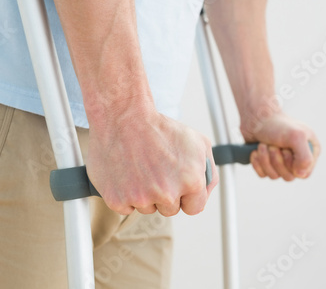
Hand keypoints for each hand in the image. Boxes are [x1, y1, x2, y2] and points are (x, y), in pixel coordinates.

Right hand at [86, 106, 218, 216]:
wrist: (122, 117)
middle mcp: (167, 193)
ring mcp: (140, 198)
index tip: (176, 183)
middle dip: (164, 193)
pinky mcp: (117, 199)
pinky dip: (124, 194)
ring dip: (143, 193)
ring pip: (147, 208)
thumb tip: (205, 193)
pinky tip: (124, 172)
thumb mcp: (197, 143)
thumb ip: (208, 172)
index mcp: (191, 181)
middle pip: (169, 209)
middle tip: (154, 168)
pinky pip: (125, 207)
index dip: (185, 195)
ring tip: (138, 166)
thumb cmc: (158, 128)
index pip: (193, 207)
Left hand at [241, 112, 319, 180]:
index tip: (286, 151)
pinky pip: (262, 174)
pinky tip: (255, 151)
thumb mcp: (296, 137)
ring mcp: (280, 161)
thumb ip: (305, 157)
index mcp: (309, 151)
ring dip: (265, 159)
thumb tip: (301, 175)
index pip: (304, 174)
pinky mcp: (266, 162)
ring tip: (263, 145)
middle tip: (272, 145)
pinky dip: (257, 163)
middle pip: (288, 177)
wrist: (255, 117)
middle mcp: (296, 158)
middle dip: (276, 160)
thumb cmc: (277, 124)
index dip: (292, 166)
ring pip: (274, 176)